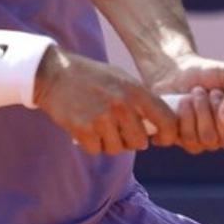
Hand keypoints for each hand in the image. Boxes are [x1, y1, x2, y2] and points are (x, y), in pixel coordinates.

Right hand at [33, 46, 179, 154]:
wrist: (56, 73)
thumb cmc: (92, 77)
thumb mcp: (122, 78)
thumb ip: (141, 99)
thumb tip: (160, 125)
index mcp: (136, 90)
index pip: (167, 120)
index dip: (168, 135)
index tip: (159, 139)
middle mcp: (122, 104)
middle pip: (139, 143)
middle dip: (130, 140)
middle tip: (118, 129)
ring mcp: (102, 117)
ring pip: (117, 149)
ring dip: (109, 142)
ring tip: (100, 125)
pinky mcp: (82, 128)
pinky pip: (96, 150)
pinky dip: (91, 144)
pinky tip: (86, 127)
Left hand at [146, 53, 223, 153]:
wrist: (177, 71)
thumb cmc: (210, 74)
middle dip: (220, 111)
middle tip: (213, 91)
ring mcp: (205, 142)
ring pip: (208, 139)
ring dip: (201, 109)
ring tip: (196, 92)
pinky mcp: (184, 141)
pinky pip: (188, 138)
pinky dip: (185, 114)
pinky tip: (183, 101)